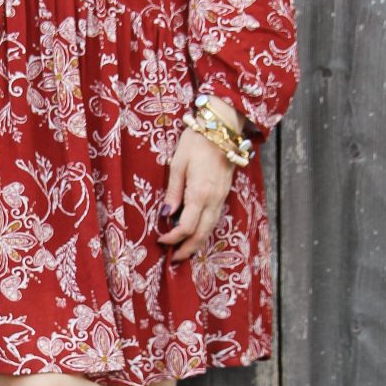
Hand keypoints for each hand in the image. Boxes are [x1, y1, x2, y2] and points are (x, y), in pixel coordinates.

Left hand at [157, 96, 240, 263]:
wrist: (223, 125)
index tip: (160, 240)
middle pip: (201, 234)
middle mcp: (213, 199)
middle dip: (187, 250)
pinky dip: (204, 230)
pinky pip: (214, 219)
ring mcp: (222, 197)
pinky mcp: (224, 194)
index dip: (172, 238)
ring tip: (183, 252)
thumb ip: (173, 192)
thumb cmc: (197, 141)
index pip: (186, 227)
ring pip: (210, 228)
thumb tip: (165, 216)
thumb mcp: (178, 164)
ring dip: (196, 243)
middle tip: (173, 260)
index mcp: (200, 193)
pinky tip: (195, 234)